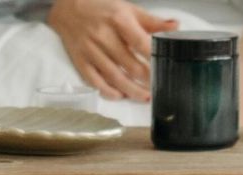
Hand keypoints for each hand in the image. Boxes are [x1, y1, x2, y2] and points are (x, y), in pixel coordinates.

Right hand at [46, 0, 175, 100]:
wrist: (67, 6)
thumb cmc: (102, 8)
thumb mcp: (128, 9)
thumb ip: (152, 21)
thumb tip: (175, 26)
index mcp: (118, 20)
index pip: (141, 43)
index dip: (154, 58)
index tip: (165, 68)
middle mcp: (103, 35)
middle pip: (130, 64)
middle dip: (147, 79)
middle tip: (159, 86)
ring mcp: (90, 50)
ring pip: (114, 76)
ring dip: (132, 90)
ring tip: (145, 97)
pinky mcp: (80, 60)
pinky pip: (95, 81)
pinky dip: (108, 91)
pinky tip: (120, 96)